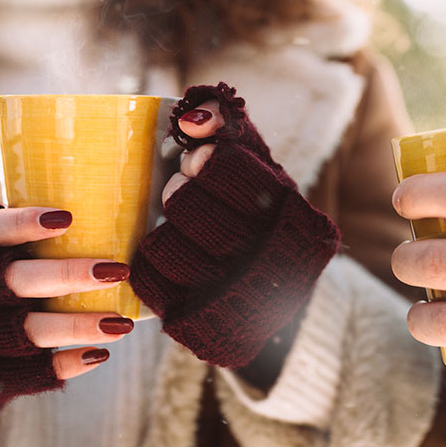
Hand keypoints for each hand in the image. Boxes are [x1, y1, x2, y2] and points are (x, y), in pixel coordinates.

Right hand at [0, 207, 135, 379]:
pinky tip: (98, 354)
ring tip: (120, 323)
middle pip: (15, 282)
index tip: (66, 218)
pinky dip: (64, 363)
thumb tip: (98, 196)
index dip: (23, 224)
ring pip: (27, 330)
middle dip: (67, 275)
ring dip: (76, 325)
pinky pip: (26, 371)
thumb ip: (20, 235)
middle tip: (116, 270)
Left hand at [129, 82, 339, 368]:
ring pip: (165, 247)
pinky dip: (147, 264)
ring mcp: (237, 302)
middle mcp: (273, 265)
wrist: (269, 293)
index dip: (206, 161)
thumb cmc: (257, 212)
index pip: (236, 174)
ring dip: (161, 229)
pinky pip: (149, 285)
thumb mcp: (257, 165)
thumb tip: (192, 118)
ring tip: (172, 225)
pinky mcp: (203, 328)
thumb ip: (228, 125)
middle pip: (192, 210)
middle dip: (178, 194)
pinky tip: (163, 256)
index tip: (195, 157)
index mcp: (297, 221)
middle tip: (178, 191)